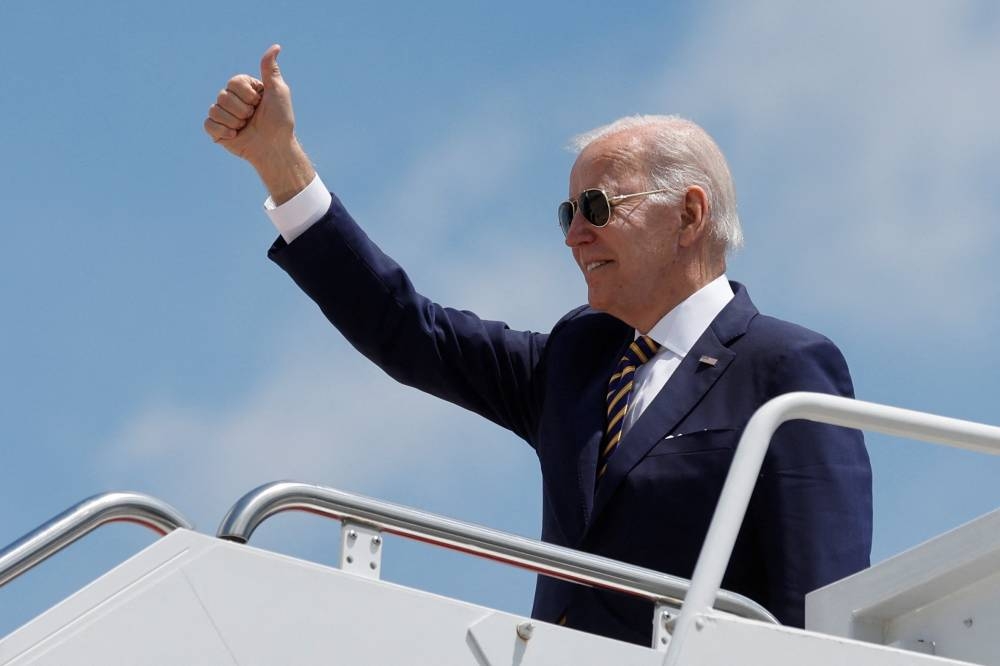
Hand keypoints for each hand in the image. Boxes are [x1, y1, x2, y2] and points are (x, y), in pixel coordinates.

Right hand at [205, 45, 314, 202]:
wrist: (275, 147)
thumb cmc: (280, 120)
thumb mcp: (278, 91)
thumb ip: (270, 69)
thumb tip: (276, 46)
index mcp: (245, 88)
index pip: (234, 82)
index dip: (247, 95)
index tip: (260, 103)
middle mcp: (233, 99)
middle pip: (223, 95)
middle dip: (242, 110)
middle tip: (253, 117)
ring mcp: (224, 114)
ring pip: (215, 109)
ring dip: (235, 121)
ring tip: (246, 127)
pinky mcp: (217, 130)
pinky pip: (208, 123)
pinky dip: (223, 131)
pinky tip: (235, 135)